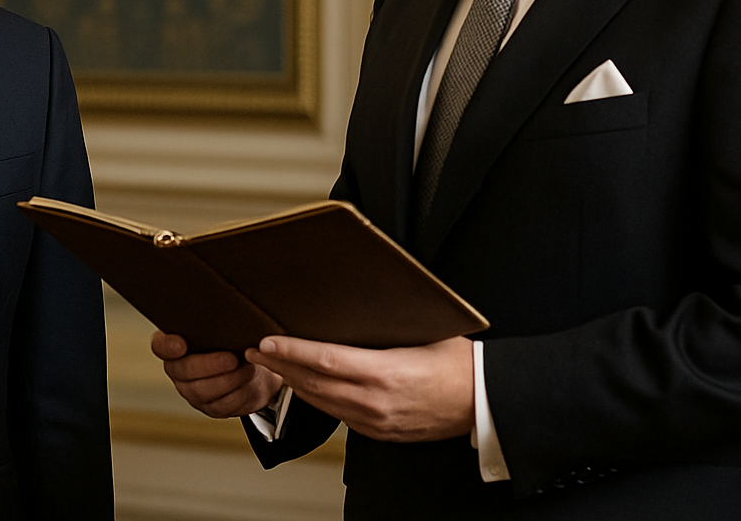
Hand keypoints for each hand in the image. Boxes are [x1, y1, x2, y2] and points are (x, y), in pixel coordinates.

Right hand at [151, 332, 283, 418]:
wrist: (253, 365)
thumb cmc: (235, 339)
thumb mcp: (226, 327)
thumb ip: (219, 322)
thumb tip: (231, 316)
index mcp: (174, 344)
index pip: (160, 346)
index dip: (167, 346)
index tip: (181, 344)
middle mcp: (178, 369)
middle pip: (184, 371)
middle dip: (209, 365)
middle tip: (232, 358)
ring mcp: (192, 391)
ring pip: (202, 391)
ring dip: (228, 380)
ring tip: (247, 368)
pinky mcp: (210, 407)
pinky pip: (220, 406)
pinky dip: (238, 393)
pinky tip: (248, 381)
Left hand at [245, 335, 473, 441]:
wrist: (484, 403)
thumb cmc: (459, 363)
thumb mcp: (422, 334)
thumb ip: (383, 327)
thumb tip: (351, 306)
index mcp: (385, 373)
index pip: (324, 360)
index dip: (291, 351)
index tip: (266, 341)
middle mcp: (376, 402)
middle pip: (314, 383)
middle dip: (280, 366)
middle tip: (255, 349)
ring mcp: (376, 421)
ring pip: (322, 402)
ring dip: (293, 383)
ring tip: (272, 365)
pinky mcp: (379, 433)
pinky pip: (337, 415)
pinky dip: (316, 398)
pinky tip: (305, 385)